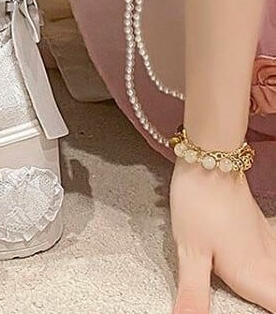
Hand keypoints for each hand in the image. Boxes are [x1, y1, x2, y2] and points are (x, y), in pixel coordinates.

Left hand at [170, 161, 275, 312]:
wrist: (210, 158)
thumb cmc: (200, 201)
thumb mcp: (191, 253)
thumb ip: (194, 293)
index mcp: (251, 274)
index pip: (275, 304)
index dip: (273, 307)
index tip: (267, 307)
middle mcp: (264, 260)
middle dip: (274, 297)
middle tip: (268, 301)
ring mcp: (265, 241)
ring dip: (274, 283)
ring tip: (270, 291)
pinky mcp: (258, 227)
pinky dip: (274, 266)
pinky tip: (271, 262)